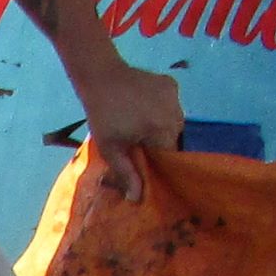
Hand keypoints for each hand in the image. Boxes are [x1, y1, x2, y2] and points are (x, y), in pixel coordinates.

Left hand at [75, 56, 183, 202]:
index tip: (143, 158)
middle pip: (173, 138)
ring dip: (161, 126)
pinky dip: (161, 109)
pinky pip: (171, 105)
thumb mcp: (111, 148)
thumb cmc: (102, 115)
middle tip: (137, 140)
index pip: (169, 155)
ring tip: (139, 122)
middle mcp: (175, 113)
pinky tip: (144, 107)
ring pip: (174, 122)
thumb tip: (137, 198)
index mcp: (163, 130)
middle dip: (158, 143)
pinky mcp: (171, 84)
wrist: (100, 76)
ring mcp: (175, 96)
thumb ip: (126, 173)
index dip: (157, 160)